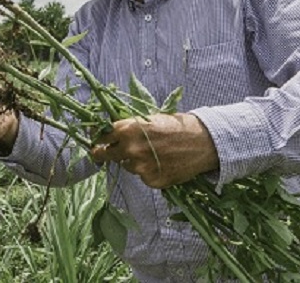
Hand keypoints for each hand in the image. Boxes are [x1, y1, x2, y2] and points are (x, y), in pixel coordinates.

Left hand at [90, 113, 219, 188]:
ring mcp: (140, 167)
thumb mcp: (150, 119)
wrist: (203, 142)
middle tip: (98, 154)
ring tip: (151, 154)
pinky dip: (148, 171)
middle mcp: (130, 149)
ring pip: (126, 165)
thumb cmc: (177, 126)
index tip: (97, 141)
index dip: (99, 138)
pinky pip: (142, 176)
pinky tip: (162, 163)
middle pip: (105, 154)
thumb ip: (130, 126)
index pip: (102, 136)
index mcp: (128, 129)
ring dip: (132, 161)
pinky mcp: (151, 180)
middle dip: (101, 154)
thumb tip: (111, 131)